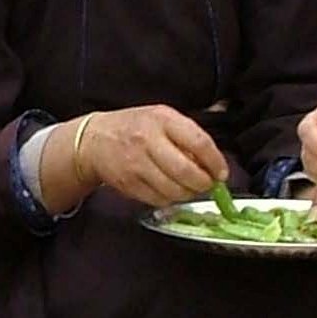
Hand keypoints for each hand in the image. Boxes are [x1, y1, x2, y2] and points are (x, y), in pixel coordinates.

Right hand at [78, 105, 226, 207]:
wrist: (95, 139)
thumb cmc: (135, 127)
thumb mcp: (163, 117)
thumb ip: (190, 133)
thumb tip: (217, 155)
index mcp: (163, 119)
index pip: (199, 142)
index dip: (215, 162)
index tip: (221, 172)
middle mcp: (148, 141)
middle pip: (187, 171)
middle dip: (204, 183)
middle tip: (208, 184)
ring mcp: (136, 164)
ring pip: (174, 190)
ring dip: (189, 194)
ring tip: (190, 187)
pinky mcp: (128, 183)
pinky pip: (159, 199)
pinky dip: (171, 200)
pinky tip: (171, 191)